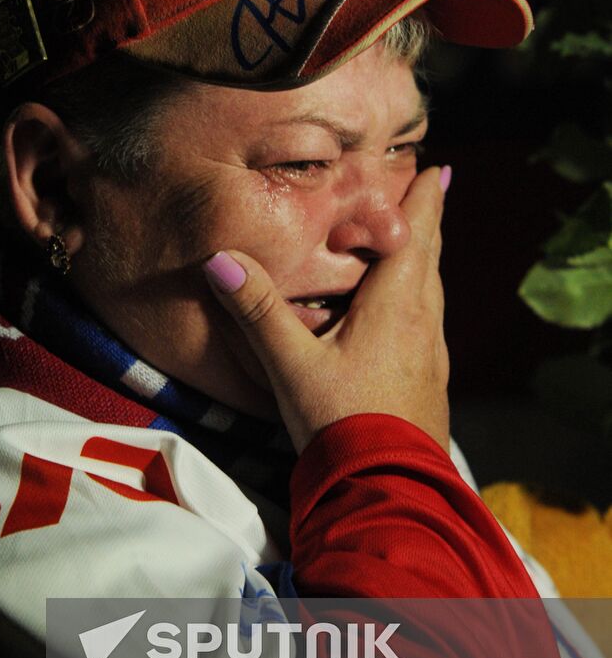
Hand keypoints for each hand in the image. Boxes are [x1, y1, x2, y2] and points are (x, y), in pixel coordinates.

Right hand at [203, 166, 449, 453]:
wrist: (389, 491)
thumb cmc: (342, 423)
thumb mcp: (291, 365)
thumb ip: (258, 311)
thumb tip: (220, 258)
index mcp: (396, 306)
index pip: (415, 237)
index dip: (425, 200)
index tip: (438, 167)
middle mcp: (423, 323)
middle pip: (430, 259)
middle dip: (429, 221)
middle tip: (432, 188)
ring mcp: (430, 355)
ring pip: (432, 292)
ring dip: (426, 259)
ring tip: (420, 242)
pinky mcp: (429, 381)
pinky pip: (428, 321)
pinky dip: (421, 296)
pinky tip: (407, 314)